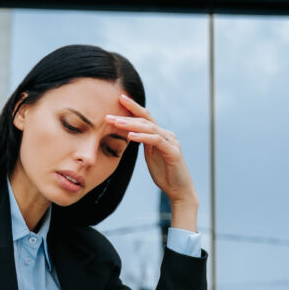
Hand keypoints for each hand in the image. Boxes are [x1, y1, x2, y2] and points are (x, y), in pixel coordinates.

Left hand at [107, 94, 197, 222]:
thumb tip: (130, 133)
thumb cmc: (165, 174)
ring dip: (131, 125)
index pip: (145, 117)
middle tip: (109, 115)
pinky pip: (157, 141)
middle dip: (127, 115)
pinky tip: (131, 135)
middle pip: (146, 120)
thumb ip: (144, 143)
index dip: (133, 107)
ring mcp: (172, 142)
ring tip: (116, 123)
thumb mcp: (151, 156)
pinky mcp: (173, 152)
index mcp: (161, 135)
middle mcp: (168, 135)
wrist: (179, 191)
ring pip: (150, 128)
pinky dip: (143, 137)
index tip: (118, 99)